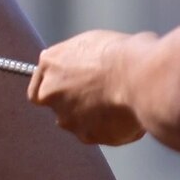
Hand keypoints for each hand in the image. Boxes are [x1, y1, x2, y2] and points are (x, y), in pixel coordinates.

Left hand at [28, 30, 149, 145]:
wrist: (140, 76)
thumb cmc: (123, 54)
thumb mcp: (91, 43)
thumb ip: (74, 60)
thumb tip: (74, 66)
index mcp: (50, 64)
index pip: (39, 87)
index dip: (55, 92)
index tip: (69, 92)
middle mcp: (51, 93)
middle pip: (59, 106)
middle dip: (78, 105)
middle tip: (103, 97)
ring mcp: (67, 117)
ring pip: (79, 123)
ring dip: (95, 118)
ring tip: (122, 105)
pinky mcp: (87, 135)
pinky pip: (101, 135)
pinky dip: (115, 129)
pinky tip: (131, 116)